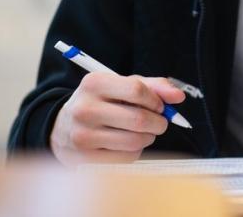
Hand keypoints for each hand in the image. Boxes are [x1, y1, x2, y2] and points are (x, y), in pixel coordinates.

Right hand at [50, 72, 185, 164]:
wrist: (63, 127)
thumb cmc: (101, 102)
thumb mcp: (121, 85)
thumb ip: (153, 86)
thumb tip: (179, 96)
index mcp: (94, 83)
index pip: (137, 90)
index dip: (156, 100)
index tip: (160, 106)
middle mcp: (85, 109)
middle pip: (139, 119)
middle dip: (159, 122)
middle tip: (160, 123)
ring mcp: (82, 135)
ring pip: (135, 141)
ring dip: (148, 138)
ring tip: (144, 133)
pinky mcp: (84, 159)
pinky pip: (126, 158)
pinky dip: (135, 152)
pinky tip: (127, 144)